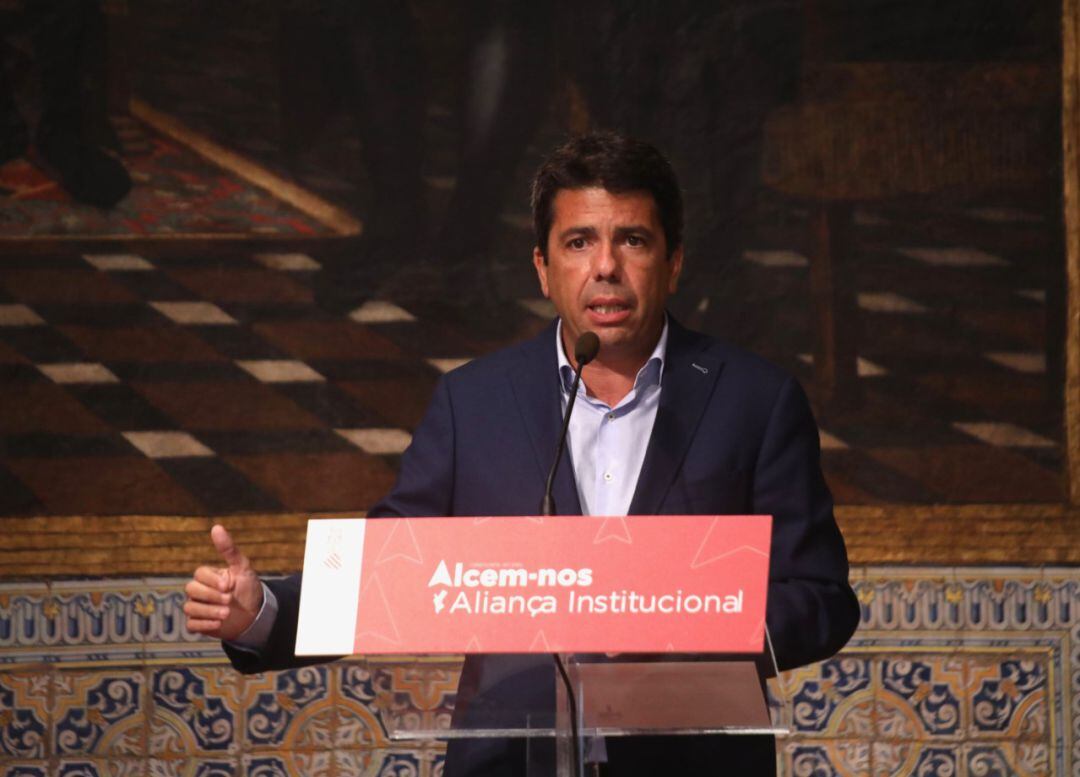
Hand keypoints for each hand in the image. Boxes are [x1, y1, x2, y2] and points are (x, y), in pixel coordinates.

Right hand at [184, 524, 263, 640]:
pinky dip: (204, 625)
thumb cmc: (247, 588)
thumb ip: (228, 549)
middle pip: (191, 589)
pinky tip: (218, 624)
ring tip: (226, 614)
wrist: (254, 614)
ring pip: (190, 608)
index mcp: (209, 576)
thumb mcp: (242, 567)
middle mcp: (200, 591)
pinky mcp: (199, 624)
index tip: (228, 586)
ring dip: (208, 611)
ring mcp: (198, 607)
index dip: (212, 580)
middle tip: (229, 600)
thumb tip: (216, 527)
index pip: (199, 574)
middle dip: (210, 596)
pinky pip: (191, 624)